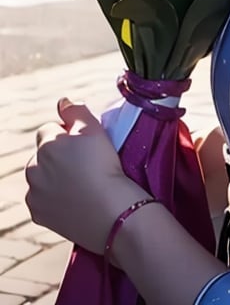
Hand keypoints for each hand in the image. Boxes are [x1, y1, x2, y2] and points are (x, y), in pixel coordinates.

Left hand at [26, 98, 144, 253]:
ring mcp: (34, 193)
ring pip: (41, 177)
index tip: (84, 145)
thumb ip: (76, 111)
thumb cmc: (105, 167)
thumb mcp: (95, 130)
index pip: (49, 129)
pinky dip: (53, 198)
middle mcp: (33, 168)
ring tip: (80, 183)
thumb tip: (62, 102)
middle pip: (42, 154)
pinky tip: (73, 198)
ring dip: (53, 176)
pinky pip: (42, 200)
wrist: (110, 211)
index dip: (67, 133)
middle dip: (57, 156)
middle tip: (84, 164)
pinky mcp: (38, 214)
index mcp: (46, 145)